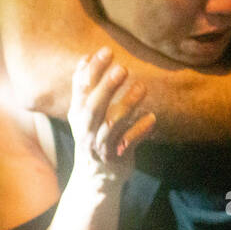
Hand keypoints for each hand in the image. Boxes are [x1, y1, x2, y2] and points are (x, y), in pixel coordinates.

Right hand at [68, 48, 154, 182]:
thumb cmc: (93, 136)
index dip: (92, 69)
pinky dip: (140, 131)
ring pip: (112, 124)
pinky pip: (128, 143)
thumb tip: (86, 57)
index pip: (81, 88)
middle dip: (107, 87)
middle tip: (122, 68)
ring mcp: (100, 144)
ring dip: (127, 105)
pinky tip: (152, 119)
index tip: (105, 50)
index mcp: (78, 113)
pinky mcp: (116, 157)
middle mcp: (86, 128)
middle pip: (94, 106)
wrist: (94, 178)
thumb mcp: (83, 112)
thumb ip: (84, 87)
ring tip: (142, 87)